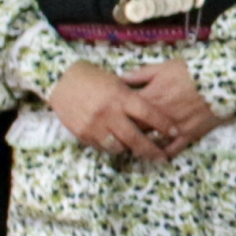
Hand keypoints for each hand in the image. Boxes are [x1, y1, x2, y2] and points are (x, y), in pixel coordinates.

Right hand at [45, 61, 180, 160]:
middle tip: (162, 157)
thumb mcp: (116, 81)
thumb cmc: (92, 77)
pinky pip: (101, 147)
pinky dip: (110, 147)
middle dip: (151, 150)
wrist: (60, 80)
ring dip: (129, 149)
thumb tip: (151, 110)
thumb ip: (131, 96)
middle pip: (135, 138)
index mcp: (121, 97)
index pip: (148, 114)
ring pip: (118, 147)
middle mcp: (109, 113)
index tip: (175, 132)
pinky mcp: (82, 134)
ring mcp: (94, 125)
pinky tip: (115, 144)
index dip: (163, 125)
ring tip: (136, 150)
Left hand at [118, 60, 231, 153]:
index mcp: (149, 98)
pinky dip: (164, 153)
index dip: (115, 116)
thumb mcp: (163, 67)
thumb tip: (119, 79)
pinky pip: (173, 149)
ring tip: (135, 147)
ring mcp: (173, 128)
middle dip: (125, 133)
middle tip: (119, 135)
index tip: (111, 118)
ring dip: (142, 145)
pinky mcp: (188, 135)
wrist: (220, 81)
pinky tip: (158, 155)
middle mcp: (158, 117)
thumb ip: (140, 74)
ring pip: (151, 142)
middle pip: (135, 129)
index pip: (124, 111)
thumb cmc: (190, 71)